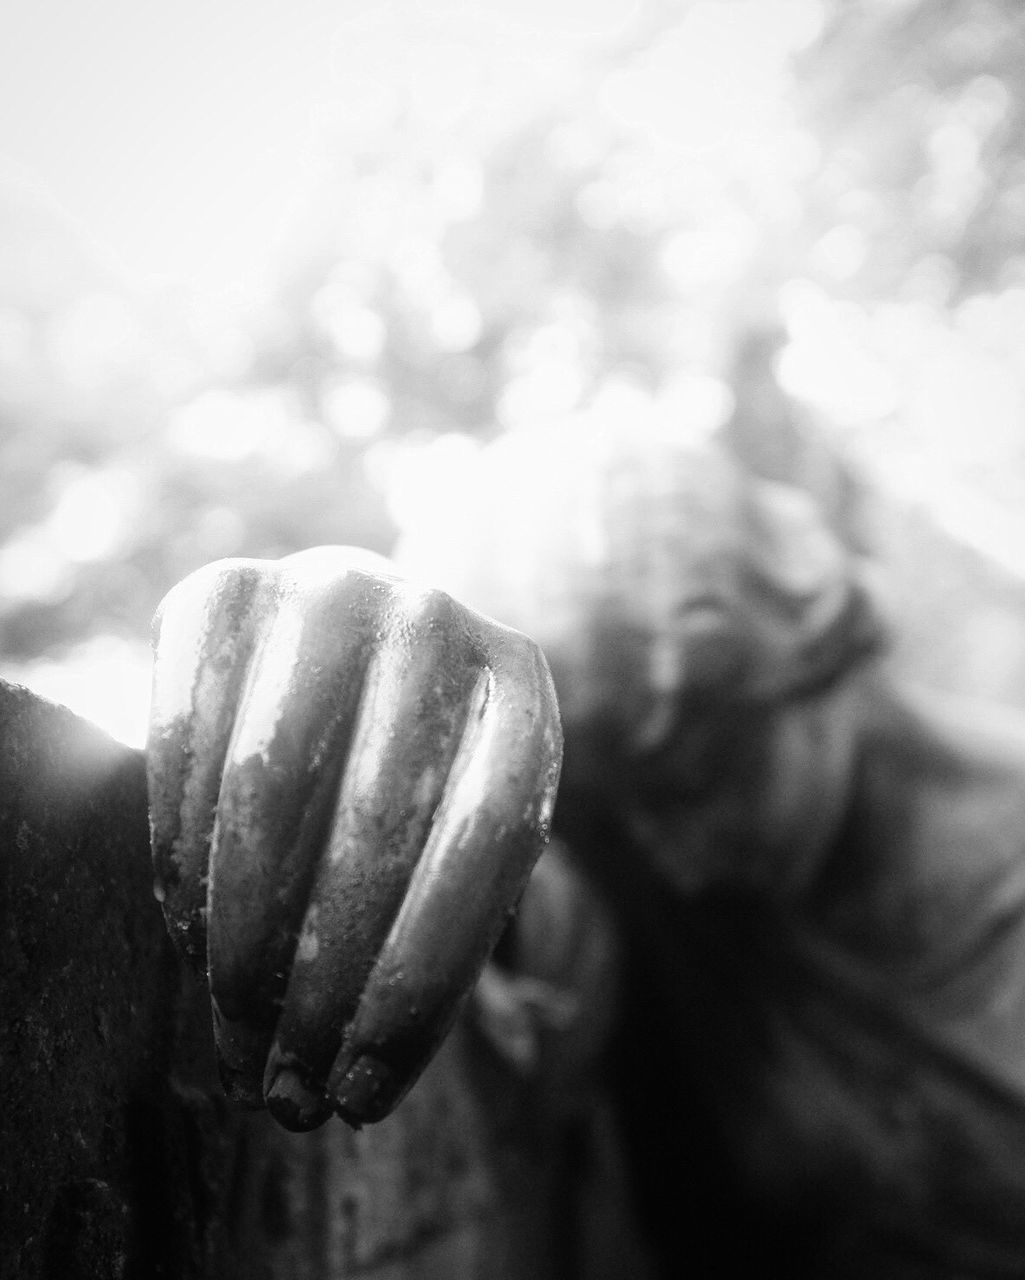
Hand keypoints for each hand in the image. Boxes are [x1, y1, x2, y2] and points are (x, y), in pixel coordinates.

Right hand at [146, 548, 561, 1131]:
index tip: (366, 1088)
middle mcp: (434, 613)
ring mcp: (327, 587)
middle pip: (382, 818)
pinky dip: (179, 847)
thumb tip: (356, 1081)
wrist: (346, 651)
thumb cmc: (412, 777)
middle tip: (289, 1083)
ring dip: (244, 932)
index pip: (495, 833)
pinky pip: (185, 736)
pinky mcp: (223, 591)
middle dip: (325, 977)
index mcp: (522, 679)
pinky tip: (186, 927)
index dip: (427, 976)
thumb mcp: (460, 833)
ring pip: (272, 783)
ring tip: (234, 1023)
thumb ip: (439, 920)